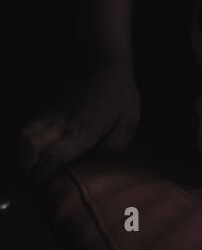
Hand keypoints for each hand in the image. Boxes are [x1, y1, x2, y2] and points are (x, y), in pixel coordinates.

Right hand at [18, 51, 140, 181]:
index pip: (51, 160)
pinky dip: (26, 140)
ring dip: (23, 155)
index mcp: (80, 131)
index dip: (43, 179)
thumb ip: (114, 147)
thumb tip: (97, 163)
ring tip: (29, 169)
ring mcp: (50, 112)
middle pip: (30, 151)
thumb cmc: (119, 92)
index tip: (46, 191)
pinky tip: (33, 149)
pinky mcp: (45, 103)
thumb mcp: (128, 122)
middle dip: (28, 171)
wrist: (102, 58)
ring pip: (24, 137)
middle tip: (34, 185)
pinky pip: (28, 125)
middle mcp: (59, 123)